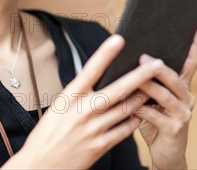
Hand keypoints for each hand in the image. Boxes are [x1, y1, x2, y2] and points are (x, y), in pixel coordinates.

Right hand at [1, 34, 163, 169]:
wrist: (39, 165)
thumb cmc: (48, 134)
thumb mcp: (58, 107)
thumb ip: (80, 94)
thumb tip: (101, 78)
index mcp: (69, 97)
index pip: (90, 70)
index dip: (105, 54)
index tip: (119, 39)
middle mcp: (82, 112)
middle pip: (117, 90)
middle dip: (140, 76)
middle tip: (157, 64)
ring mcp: (92, 130)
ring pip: (126, 110)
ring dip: (142, 98)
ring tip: (153, 87)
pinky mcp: (99, 147)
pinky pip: (124, 130)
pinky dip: (134, 120)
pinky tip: (140, 113)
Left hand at [134, 23, 196, 169]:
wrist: (165, 154)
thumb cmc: (155, 122)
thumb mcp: (153, 100)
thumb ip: (147, 84)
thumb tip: (129, 61)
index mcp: (182, 87)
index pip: (191, 62)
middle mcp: (187, 98)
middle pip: (175, 77)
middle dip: (159, 66)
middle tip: (144, 55)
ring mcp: (183, 114)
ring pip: (165, 95)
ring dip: (149, 85)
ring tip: (136, 77)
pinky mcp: (174, 129)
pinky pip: (155, 116)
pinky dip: (140, 110)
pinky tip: (129, 106)